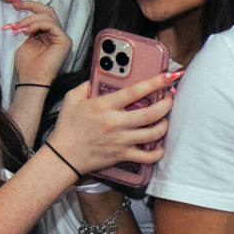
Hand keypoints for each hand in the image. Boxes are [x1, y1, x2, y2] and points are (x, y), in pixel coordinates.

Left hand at [4, 0, 69, 88]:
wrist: (30, 80)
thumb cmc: (26, 64)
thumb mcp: (24, 40)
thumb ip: (28, 27)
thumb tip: (22, 12)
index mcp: (48, 33)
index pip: (43, 13)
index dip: (30, 6)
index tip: (15, 4)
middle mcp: (57, 34)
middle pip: (48, 11)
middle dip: (30, 6)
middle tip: (16, 6)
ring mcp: (62, 37)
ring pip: (48, 16)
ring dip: (30, 19)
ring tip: (18, 27)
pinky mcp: (64, 41)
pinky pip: (51, 25)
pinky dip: (37, 24)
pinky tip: (27, 32)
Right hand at [46, 71, 178, 177]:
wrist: (64, 156)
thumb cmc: (67, 127)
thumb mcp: (72, 99)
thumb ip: (87, 85)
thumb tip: (100, 75)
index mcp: (104, 106)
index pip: (134, 91)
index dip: (154, 82)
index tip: (168, 76)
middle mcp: (115, 123)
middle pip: (151, 113)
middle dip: (167, 104)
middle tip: (170, 97)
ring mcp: (121, 141)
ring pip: (153, 134)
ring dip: (164, 125)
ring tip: (164, 119)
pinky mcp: (122, 155)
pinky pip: (147, 157)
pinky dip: (158, 152)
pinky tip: (159, 145)